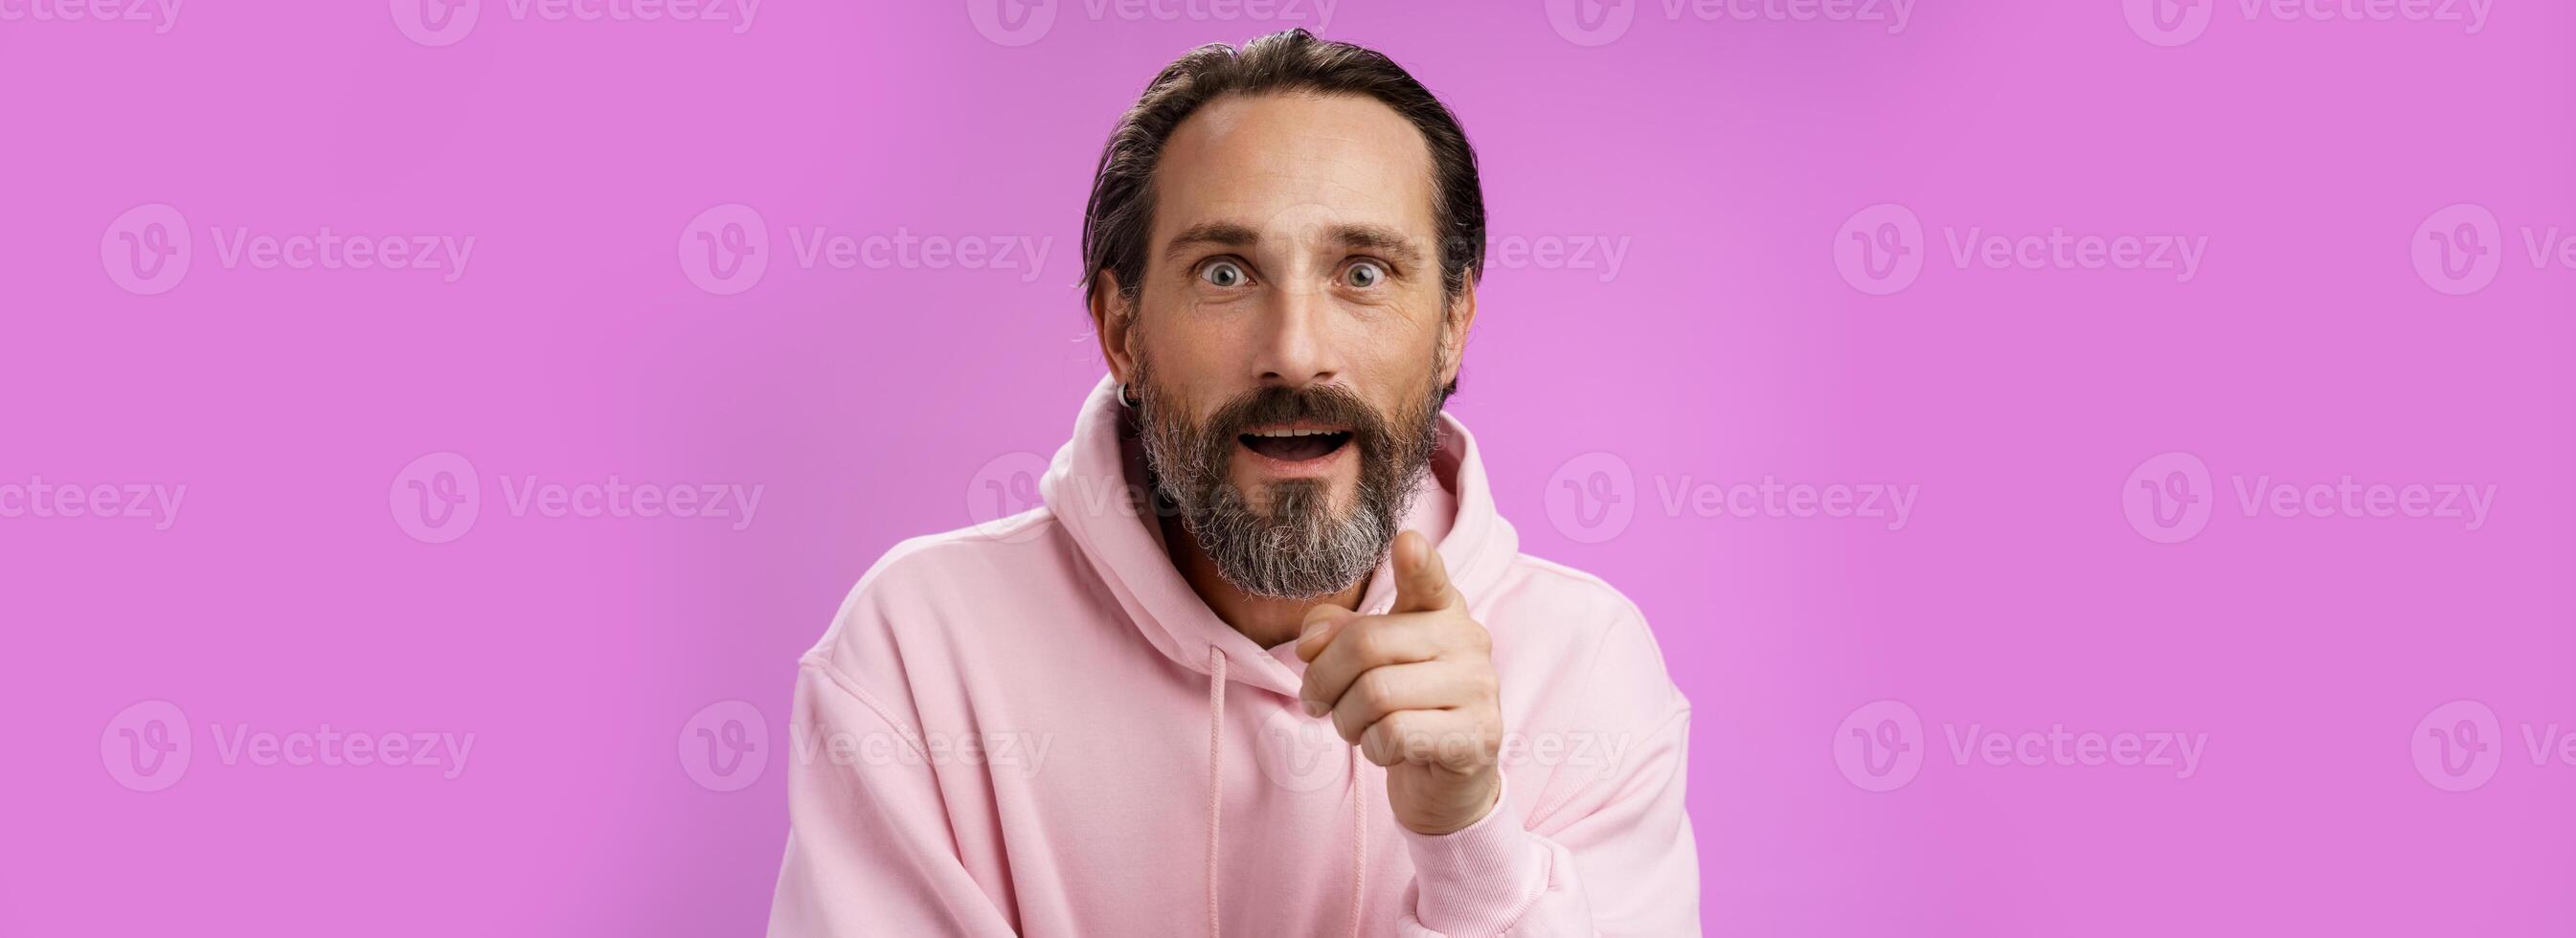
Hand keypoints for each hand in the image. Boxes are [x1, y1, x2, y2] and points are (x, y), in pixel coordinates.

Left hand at [1296, 530, 1502, 834]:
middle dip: (1322, 680)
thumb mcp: (1361, 666)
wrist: (1443, 782)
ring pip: (1376, 694)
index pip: (1428, 580)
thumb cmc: (1399, 710)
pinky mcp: (1477, 736)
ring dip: (1347, 721)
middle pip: (1366, 644)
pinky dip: (1374, 749)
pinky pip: (1395, 734)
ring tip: (1358, 728)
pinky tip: (1389, 750)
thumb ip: (1333, 636)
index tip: (1407, 543)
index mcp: (1441, 611)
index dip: (1417, 562)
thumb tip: (1311, 641)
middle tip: (1316, 702)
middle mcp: (1469, 640)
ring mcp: (1479, 688)